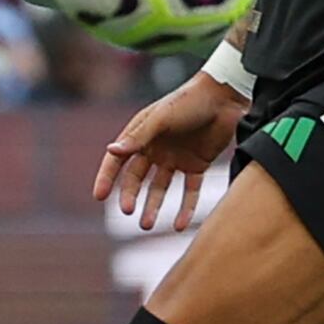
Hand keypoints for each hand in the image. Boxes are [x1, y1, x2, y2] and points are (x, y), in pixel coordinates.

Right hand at [94, 72, 248, 233]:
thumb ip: (138, 137)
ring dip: (153, 207)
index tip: (98, 196)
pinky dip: (185, 208)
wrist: (224, 98)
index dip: (107, 178)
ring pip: (160, 189)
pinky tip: (179, 225)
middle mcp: (156, 149)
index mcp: (142, 134)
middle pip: (137, 178)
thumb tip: (111, 151)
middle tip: (128, 212)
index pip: (118, 160)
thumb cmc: (189, 101)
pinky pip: (189, 191)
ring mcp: (176, 158)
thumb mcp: (161, 118)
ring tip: (147, 225)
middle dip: (130, 196)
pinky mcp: (198, 165)